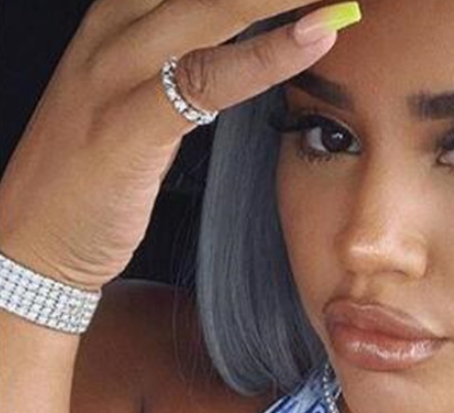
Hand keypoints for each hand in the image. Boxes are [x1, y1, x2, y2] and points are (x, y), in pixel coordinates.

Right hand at [0, 0, 359, 291]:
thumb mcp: (137, 104)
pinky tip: (315, 37)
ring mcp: (115, 74)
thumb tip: (244, 57)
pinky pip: (206, 78)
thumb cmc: (89, 178)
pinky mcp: (126, 124)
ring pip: (211, 8)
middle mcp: (114, 31)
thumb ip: (185, 72)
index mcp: (117, 20)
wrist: (32, 241)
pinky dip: (266, 56)